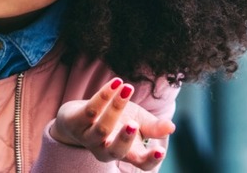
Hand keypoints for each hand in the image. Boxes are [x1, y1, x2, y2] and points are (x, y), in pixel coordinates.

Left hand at [50, 77, 175, 170]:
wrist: (79, 115)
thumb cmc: (116, 121)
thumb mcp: (138, 122)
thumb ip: (154, 127)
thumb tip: (171, 127)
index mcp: (126, 152)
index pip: (140, 164)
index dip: (150, 160)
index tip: (159, 150)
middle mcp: (105, 149)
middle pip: (115, 152)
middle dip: (125, 139)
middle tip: (133, 125)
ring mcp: (88, 137)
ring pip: (101, 128)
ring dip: (115, 109)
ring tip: (127, 90)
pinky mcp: (74, 122)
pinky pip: (90, 110)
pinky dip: (103, 95)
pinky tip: (116, 82)